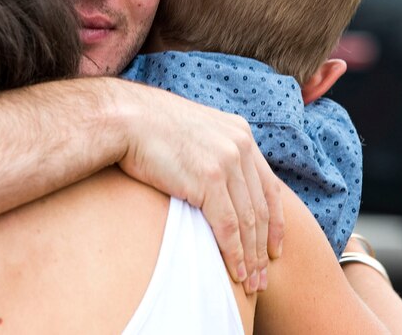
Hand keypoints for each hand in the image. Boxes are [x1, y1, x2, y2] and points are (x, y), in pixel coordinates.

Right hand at [115, 85, 283, 293]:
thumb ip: (213, 154)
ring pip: (248, 221)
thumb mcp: (195, 134)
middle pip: (262, 208)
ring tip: (251, 283)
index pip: (270, 186)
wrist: (125, 118)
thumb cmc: (149, 128)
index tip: (275, 249)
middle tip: (263, 277)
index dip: (276, 223)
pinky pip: (228, 226)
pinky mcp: (209, 179)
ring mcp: (227, 161)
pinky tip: (235, 273)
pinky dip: (234, 254)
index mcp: (241, 134)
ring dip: (251, 257)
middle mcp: (241, 146)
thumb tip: (217, 183)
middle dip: (263, 247)